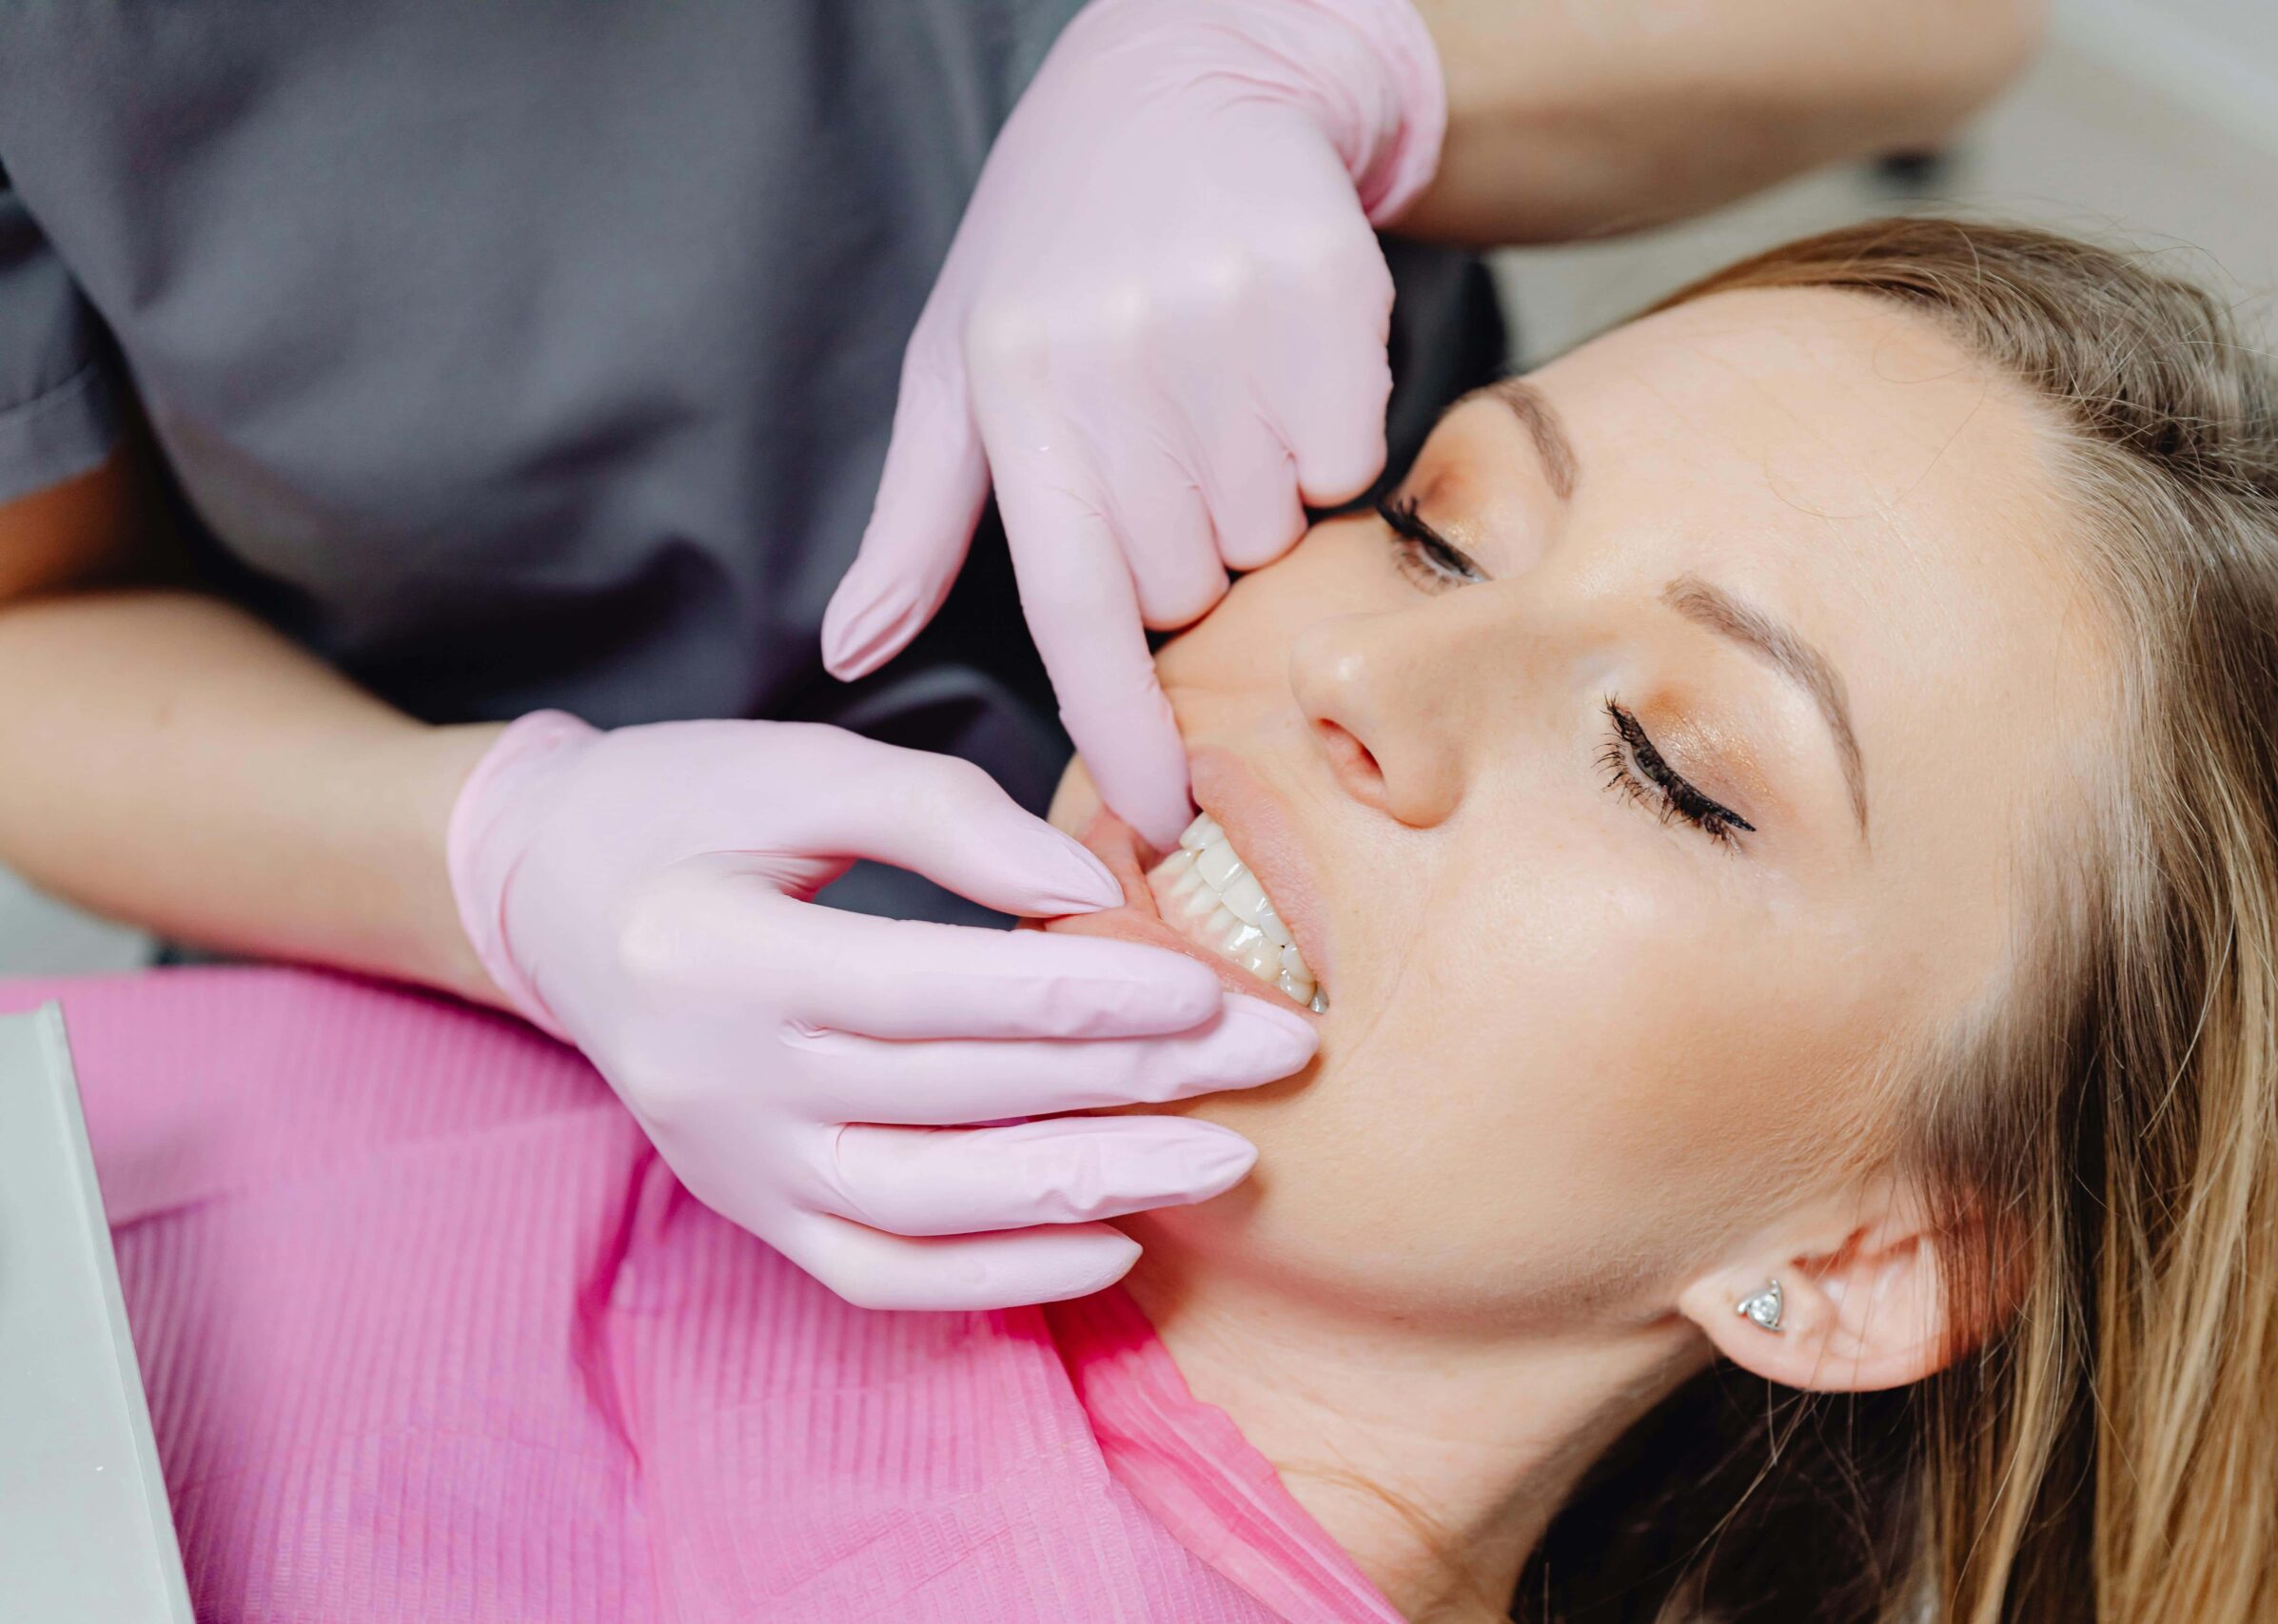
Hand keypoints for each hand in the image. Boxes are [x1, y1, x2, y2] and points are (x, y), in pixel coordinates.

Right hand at [447, 712, 1315, 1309]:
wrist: (550, 895)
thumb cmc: (684, 808)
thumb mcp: (796, 766)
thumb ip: (944, 815)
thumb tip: (1091, 891)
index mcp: (713, 951)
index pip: (928, 988)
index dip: (1077, 992)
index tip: (1206, 986)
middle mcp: (714, 1079)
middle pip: (954, 1096)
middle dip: (1131, 1081)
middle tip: (1269, 1056)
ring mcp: (729, 1163)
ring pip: (929, 1206)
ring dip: (1090, 1188)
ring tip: (1226, 1158)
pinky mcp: (750, 1209)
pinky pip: (880, 1274)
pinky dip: (998, 1276)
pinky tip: (1113, 1242)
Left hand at [820, 0, 1444, 845]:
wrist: (1192, 81)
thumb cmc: (1056, 248)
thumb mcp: (959, 365)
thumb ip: (913, 523)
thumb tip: (848, 651)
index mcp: (1015, 388)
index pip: (1075, 605)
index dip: (1120, 728)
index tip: (1160, 817)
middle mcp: (1121, 361)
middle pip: (1186, 587)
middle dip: (1179, 557)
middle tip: (1161, 450)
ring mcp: (1233, 327)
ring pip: (1271, 536)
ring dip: (1250, 503)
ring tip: (1213, 396)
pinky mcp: (1332, 302)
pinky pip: (1347, 467)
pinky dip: (1322, 448)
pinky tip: (1276, 370)